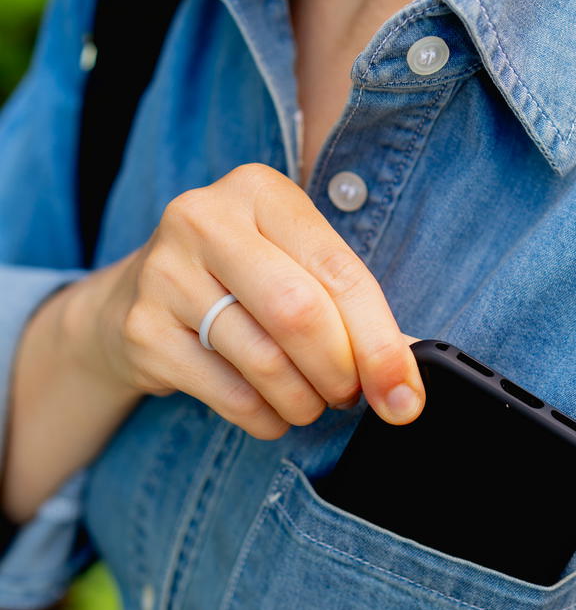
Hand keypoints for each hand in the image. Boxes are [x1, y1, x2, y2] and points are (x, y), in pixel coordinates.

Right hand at [87, 164, 425, 438]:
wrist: (135, 299)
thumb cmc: (239, 282)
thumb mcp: (294, 266)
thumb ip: (350, 310)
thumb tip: (404, 381)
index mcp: (259, 191)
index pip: (339, 272)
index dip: (381, 343)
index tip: (405, 395)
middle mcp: (204, 219)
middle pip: (299, 313)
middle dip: (341, 372)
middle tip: (350, 396)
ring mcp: (164, 274)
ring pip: (265, 362)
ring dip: (304, 401)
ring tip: (310, 403)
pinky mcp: (143, 331)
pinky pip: (230, 395)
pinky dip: (267, 419)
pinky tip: (272, 413)